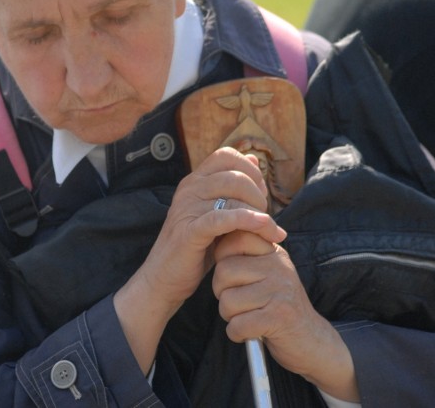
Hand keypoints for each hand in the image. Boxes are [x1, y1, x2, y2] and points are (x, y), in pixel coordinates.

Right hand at [114, 148, 285, 372]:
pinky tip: (265, 229)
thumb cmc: (195, 247)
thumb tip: (255, 160)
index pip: (226, 155)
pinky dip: (248, 221)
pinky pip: (223, 219)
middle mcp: (189, 189)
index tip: (260, 194)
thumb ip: (234, 189)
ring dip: (259, 212)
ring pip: (232, 195)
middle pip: (235, 174)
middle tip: (265, 217)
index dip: (250, 170)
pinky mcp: (190, 231)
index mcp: (195, 181)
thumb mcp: (217, 212)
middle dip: (258, 195)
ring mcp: (187, 208)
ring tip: (270, 231)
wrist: (164, 279)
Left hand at [212, 231, 358, 400]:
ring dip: (230, 317)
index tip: (233, 277)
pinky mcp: (278, 318)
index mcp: (274, 253)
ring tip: (247, 318)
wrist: (312, 341)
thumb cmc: (279, 307)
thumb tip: (215, 240)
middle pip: (223, 271)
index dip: (223, 258)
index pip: (236, 238)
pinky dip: (237, 334)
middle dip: (221, 293)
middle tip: (238, 304)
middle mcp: (278, 267)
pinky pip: (237, 325)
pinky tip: (250, 333)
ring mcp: (279, 291)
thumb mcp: (268, 274)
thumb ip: (247, 258)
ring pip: (227, 301)